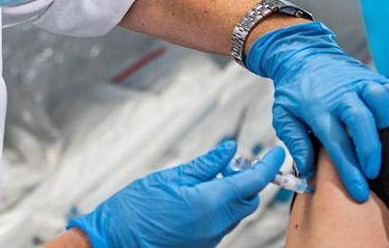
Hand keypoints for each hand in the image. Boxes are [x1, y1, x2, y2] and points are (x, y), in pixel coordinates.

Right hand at [66, 140, 284, 247]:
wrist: (112, 242)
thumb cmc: (133, 210)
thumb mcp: (170, 178)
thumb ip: (204, 165)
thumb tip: (228, 151)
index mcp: (209, 203)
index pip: (252, 182)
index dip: (268, 165)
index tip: (277, 153)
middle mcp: (215, 225)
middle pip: (249, 199)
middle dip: (250, 179)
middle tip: (237, 161)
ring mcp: (209, 238)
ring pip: (236, 212)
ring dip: (235, 192)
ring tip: (217, 175)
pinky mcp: (202, 244)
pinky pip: (222, 223)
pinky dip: (222, 206)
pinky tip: (205, 193)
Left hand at [246, 22, 388, 201]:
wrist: (301, 54)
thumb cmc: (294, 90)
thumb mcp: (283, 116)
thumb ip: (296, 143)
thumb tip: (308, 170)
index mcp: (317, 108)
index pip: (336, 143)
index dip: (350, 170)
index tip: (359, 191)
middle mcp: (340, 94)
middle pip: (362, 122)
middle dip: (370, 151)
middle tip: (372, 172)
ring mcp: (358, 82)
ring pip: (380, 100)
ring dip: (383, 122)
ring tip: (376, 135)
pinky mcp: (370, 74)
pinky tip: (382, 116)